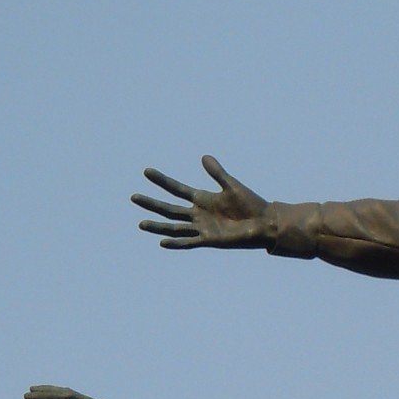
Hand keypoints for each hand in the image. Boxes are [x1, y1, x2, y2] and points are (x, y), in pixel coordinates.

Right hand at [133, 156, 273, 248]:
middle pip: (169, 208)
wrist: (265, 223)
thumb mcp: (231, 185)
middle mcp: (198, 213)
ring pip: (174, 226)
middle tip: (134, 197)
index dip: (162, 181)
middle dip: (152, 203)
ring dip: (158, 226)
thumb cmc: (251, 204)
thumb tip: (204, 157)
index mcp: (202, 199)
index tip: (147, 171)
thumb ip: (217, 173)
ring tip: (140, 223)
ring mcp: (202, 227)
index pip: (176, 189)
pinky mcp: (210, 240)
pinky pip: (189, 242)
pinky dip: (177, 242)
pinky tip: (162, 242)